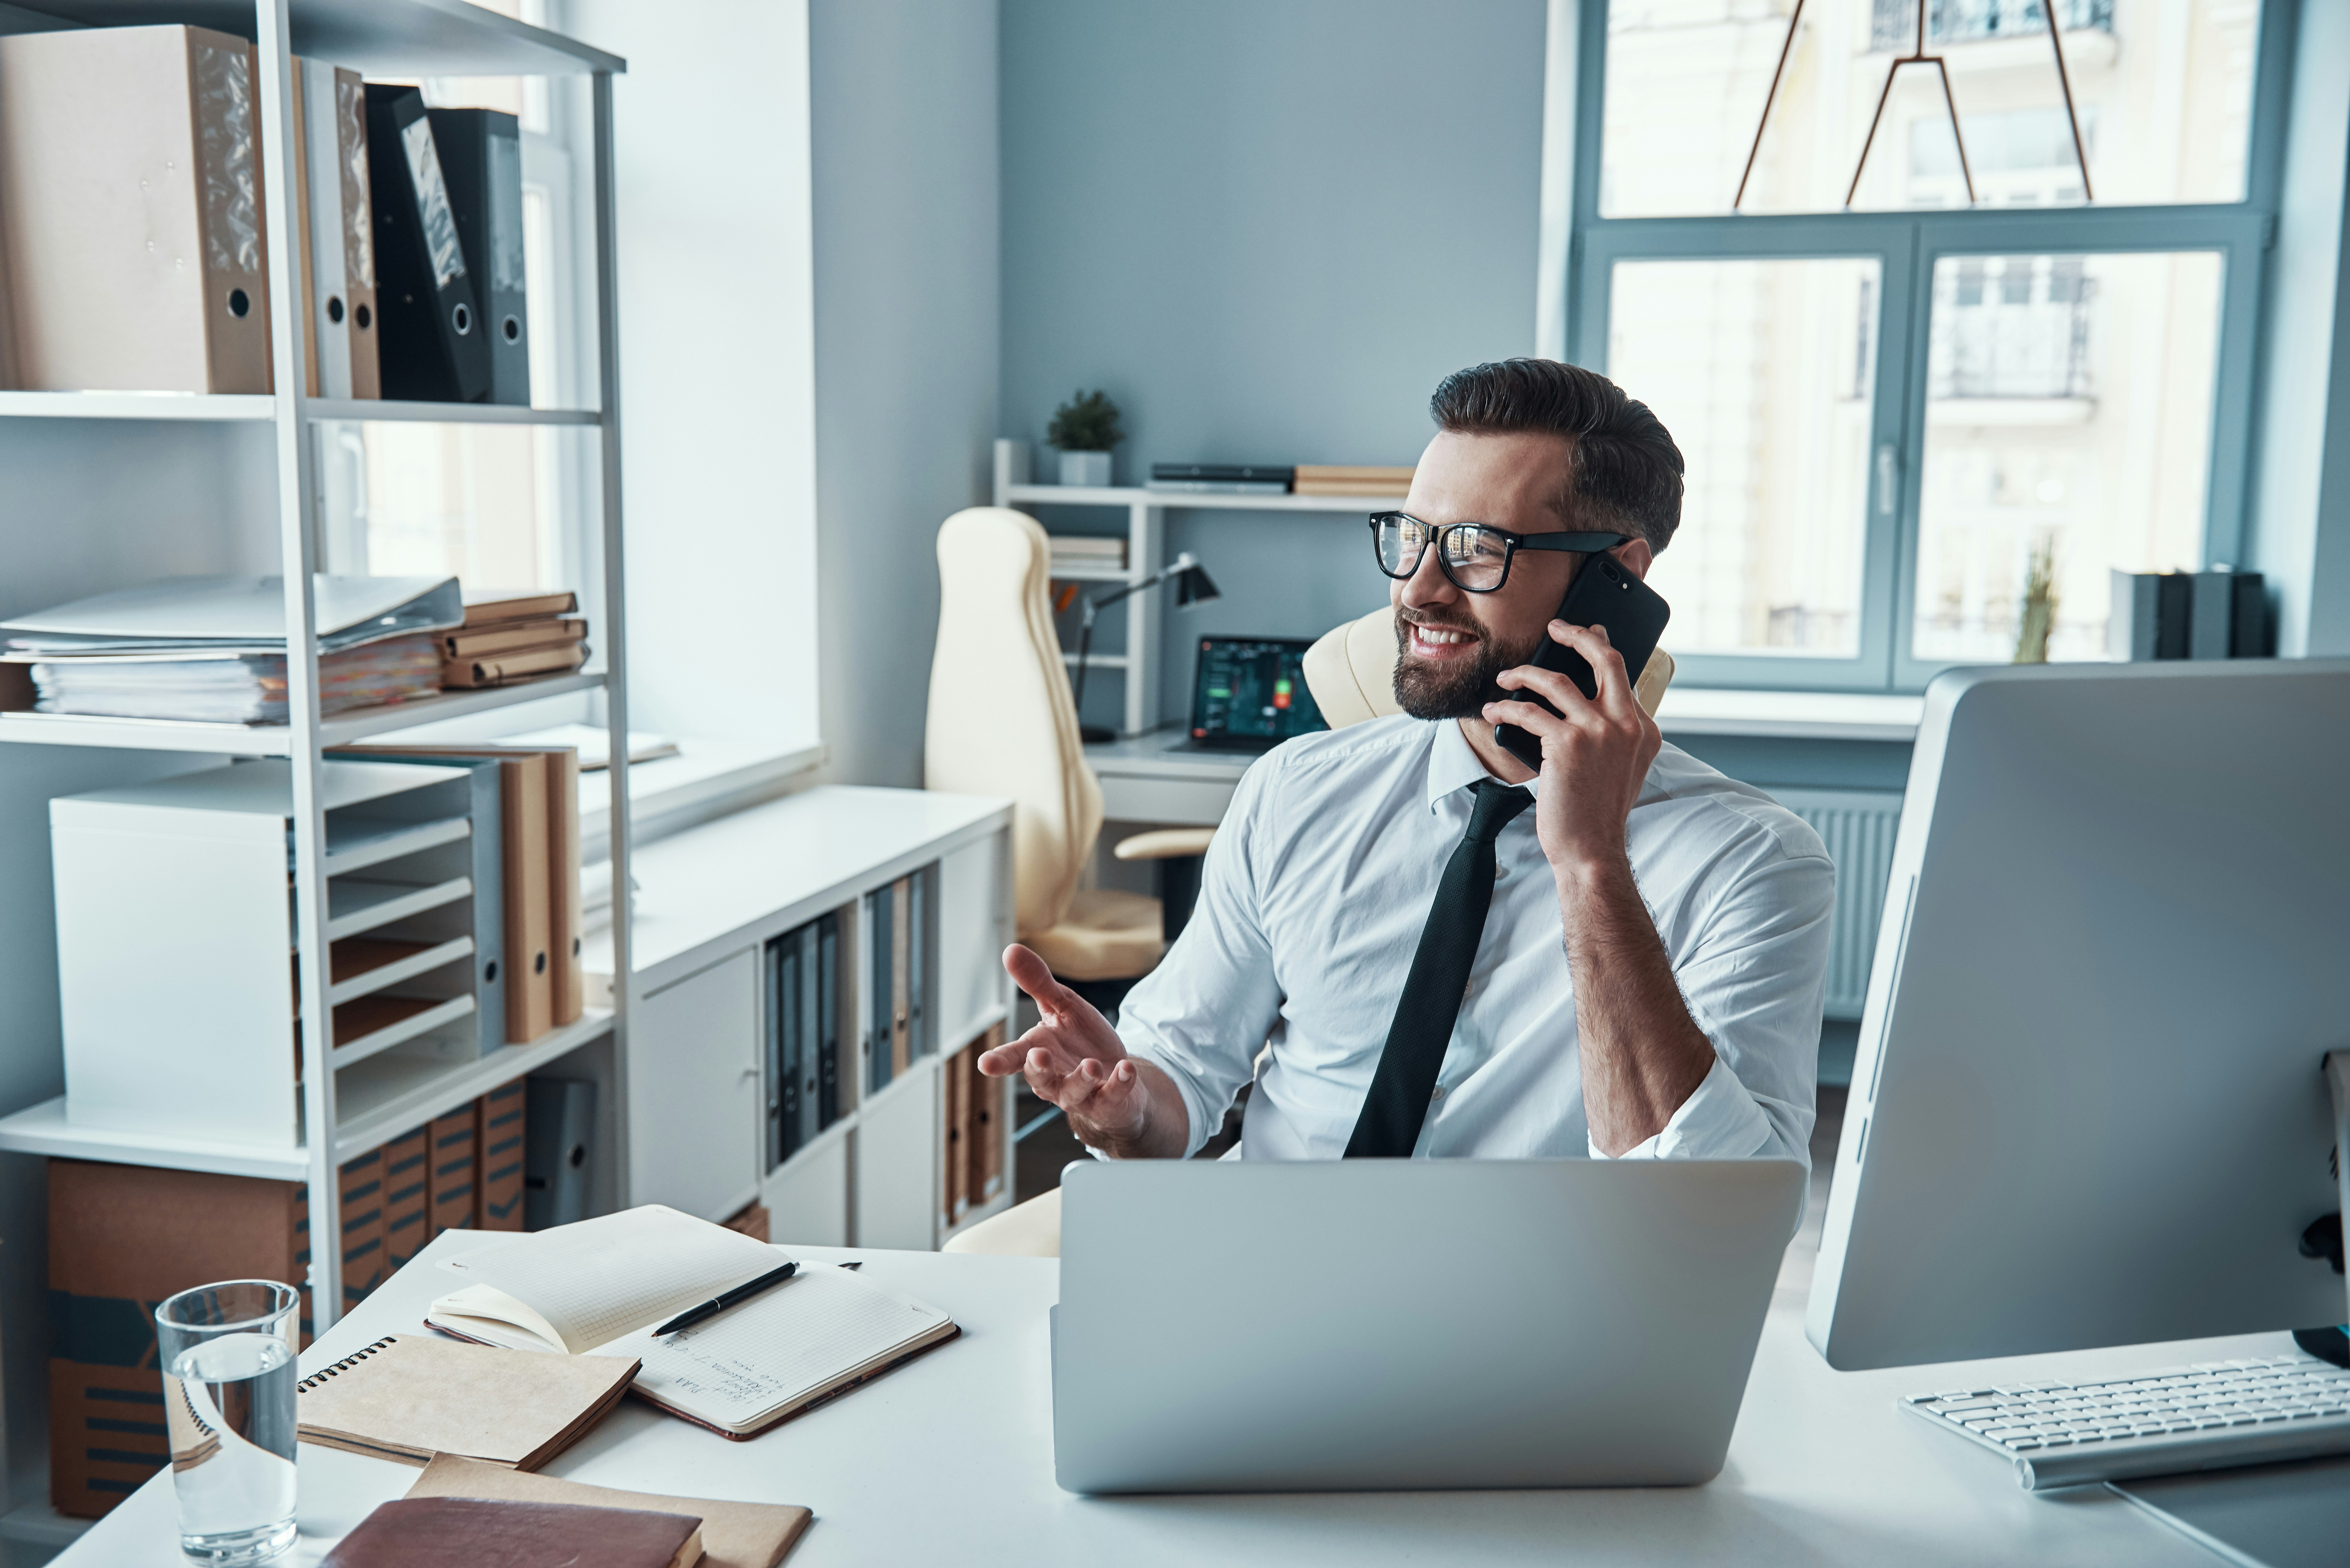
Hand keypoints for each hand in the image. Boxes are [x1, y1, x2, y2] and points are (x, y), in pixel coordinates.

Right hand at [978, 944, 1156, 1155]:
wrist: (1116, 1071)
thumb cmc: (1081, 1040)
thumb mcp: (1062, 1006)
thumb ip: (1038, 983)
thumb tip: (1010, 950)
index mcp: (1037, 1053)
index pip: (1014, 1057)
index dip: (999, 1061)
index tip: (985, 1064)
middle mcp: (1054, 1079)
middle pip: (1040, 1079)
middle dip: (1039, 1069)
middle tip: (1039, 1054)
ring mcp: (1081, 1094)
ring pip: (1074, 1093)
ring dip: (1081, 1079)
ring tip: (1091, 1065)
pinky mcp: (1108, 1102)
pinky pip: (1112, 1096)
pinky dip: (1120, 1083)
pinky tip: (1126, 1068)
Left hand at [1482, 620, 1660, 879]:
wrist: (1592, 850)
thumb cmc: (1598, 812)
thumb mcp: (1623, 768)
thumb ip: (1616, 734)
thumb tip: (1591, 701)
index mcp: (1644, 729)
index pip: (1622, 676)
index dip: (1600, 649)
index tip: (1585, 635)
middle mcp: (1627, 724)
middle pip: (1605, 658)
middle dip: (1578, 634)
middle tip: (1556, 626)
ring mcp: (1598, 731)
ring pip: (1556, 680)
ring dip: (1525, 672)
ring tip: (1506, 677)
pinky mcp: (1567, 744)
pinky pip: (1528, 711)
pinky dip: (1506, 706)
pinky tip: (1494, 709)